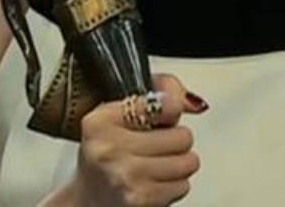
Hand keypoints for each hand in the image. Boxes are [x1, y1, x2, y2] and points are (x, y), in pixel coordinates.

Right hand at [69, 73, 206, 205]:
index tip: (164, 114)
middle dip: (176, 140)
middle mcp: (110, 149)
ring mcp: (126, 177)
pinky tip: (154, 181)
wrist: (89, 199)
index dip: (171, 109)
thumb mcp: (120, 111)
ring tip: (157, 163)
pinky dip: (174, 185)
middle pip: (182, 136)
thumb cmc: (109, 151)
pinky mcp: (141, 200)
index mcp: (102, 121)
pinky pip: (182, 186)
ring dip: (178, 163)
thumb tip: (195, 103)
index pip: (164, 104)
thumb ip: (161, 89)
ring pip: (187, 162)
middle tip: (157, 144)